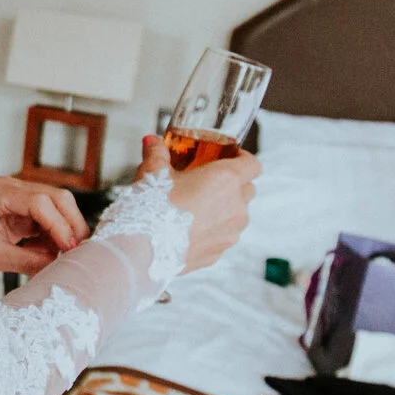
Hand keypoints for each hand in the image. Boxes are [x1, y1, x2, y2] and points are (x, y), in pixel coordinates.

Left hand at [0, 174, 87, 275]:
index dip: (58, 224)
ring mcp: (15, 195)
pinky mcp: (20, 208)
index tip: (69, 248)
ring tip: (57, 256)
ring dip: (63, 231)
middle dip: (70, 224)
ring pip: (56, 206)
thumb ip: (26, 261)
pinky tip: (44, 252)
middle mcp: (7, 186)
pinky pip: (47, 218)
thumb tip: (58, 266)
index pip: (38, 201)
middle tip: (77, 251)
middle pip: (54, 196)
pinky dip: (52, 236)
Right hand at [137, 136, 258, 275]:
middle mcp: (235, 206)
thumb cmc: (151, 207)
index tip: (231, 158)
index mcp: (226, 179)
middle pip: (247, 189)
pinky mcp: (219, 253)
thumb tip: (152, 142)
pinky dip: (213, 232)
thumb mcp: (153, 172)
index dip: (243, 158)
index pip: (253, 164)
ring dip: (224, 210)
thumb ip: (157, 153)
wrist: (142, 249)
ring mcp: (230, 232)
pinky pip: (223, 237)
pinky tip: (189, 230)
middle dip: (233, 185)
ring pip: (238, 216)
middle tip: (209, 182)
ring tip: (197, 208)